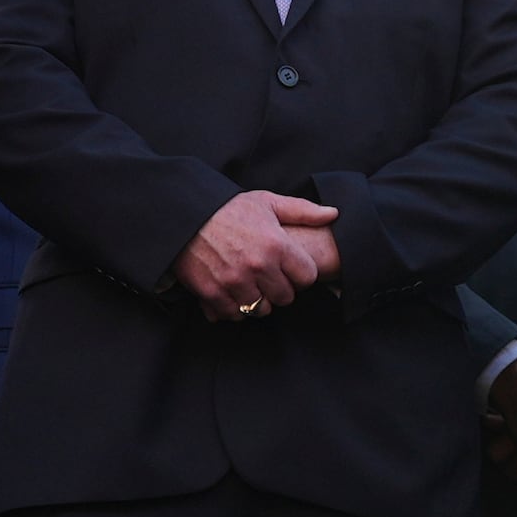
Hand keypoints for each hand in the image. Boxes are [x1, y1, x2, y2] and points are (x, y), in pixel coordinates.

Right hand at [173, 190, 335, 316]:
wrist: (184, 215)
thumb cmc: (228, 209)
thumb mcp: (267, 202)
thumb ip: (302, 211)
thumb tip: (333, 214)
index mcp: (276, 245)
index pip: (307, 277)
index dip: (300, 273)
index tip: (290, 268)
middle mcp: (258, 266)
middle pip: (286, 297)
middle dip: (280, 288)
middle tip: (269, 277)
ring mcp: (234, 282)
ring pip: (261, 310)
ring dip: (258, 301)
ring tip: (251, 284)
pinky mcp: (213, 293)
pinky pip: (234, 314)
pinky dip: (234, 307)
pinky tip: (232, 291)